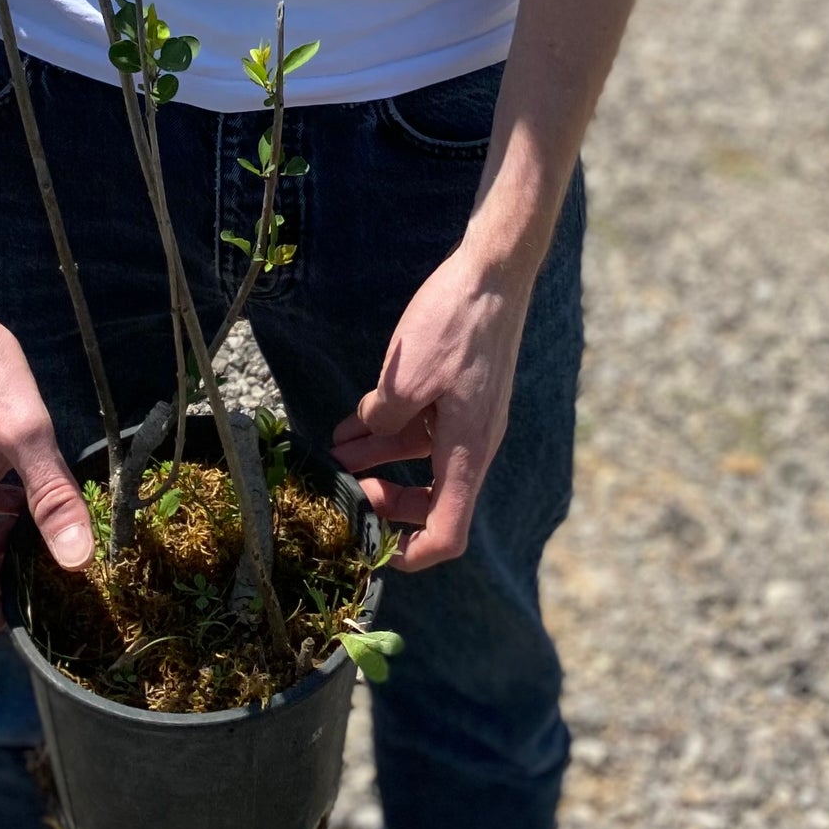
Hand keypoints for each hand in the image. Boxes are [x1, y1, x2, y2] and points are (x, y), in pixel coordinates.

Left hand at [331, 246, 534, 570]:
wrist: (493, 275)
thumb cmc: (455, 324)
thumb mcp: (406, 378)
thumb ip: (384, 418)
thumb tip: (370, 431)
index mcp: (467, 451)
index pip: (448, 531)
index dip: (412, 553)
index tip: (375, 550)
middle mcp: (473, 443)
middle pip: (434, 502)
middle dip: (387, 503)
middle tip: (346, 491)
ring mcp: (468, 418)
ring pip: (422, 459)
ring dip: (379, 460)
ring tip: (335, 453)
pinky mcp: (460, 394)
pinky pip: (424, 427)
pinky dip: (390, 430)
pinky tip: (353, 422)